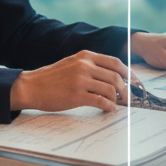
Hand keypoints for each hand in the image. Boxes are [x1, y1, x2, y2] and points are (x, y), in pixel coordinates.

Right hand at [10, 51, 130, 113]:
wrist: (31, 86)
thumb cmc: (51, 78)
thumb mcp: (72, 63)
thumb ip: (90, 66)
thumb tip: (112, 76)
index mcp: (85, 56)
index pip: (115, 62)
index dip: (129, 73)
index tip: (135, 82)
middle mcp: (85, 65)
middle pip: (116, 76)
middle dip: (126, 89)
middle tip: (128, 98)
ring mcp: (81, 80)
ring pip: (111, 89)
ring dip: (117, 99)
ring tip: (116, 104)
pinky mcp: (76, 95)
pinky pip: (100, 101)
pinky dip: (108, 106)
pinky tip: (108, 109)